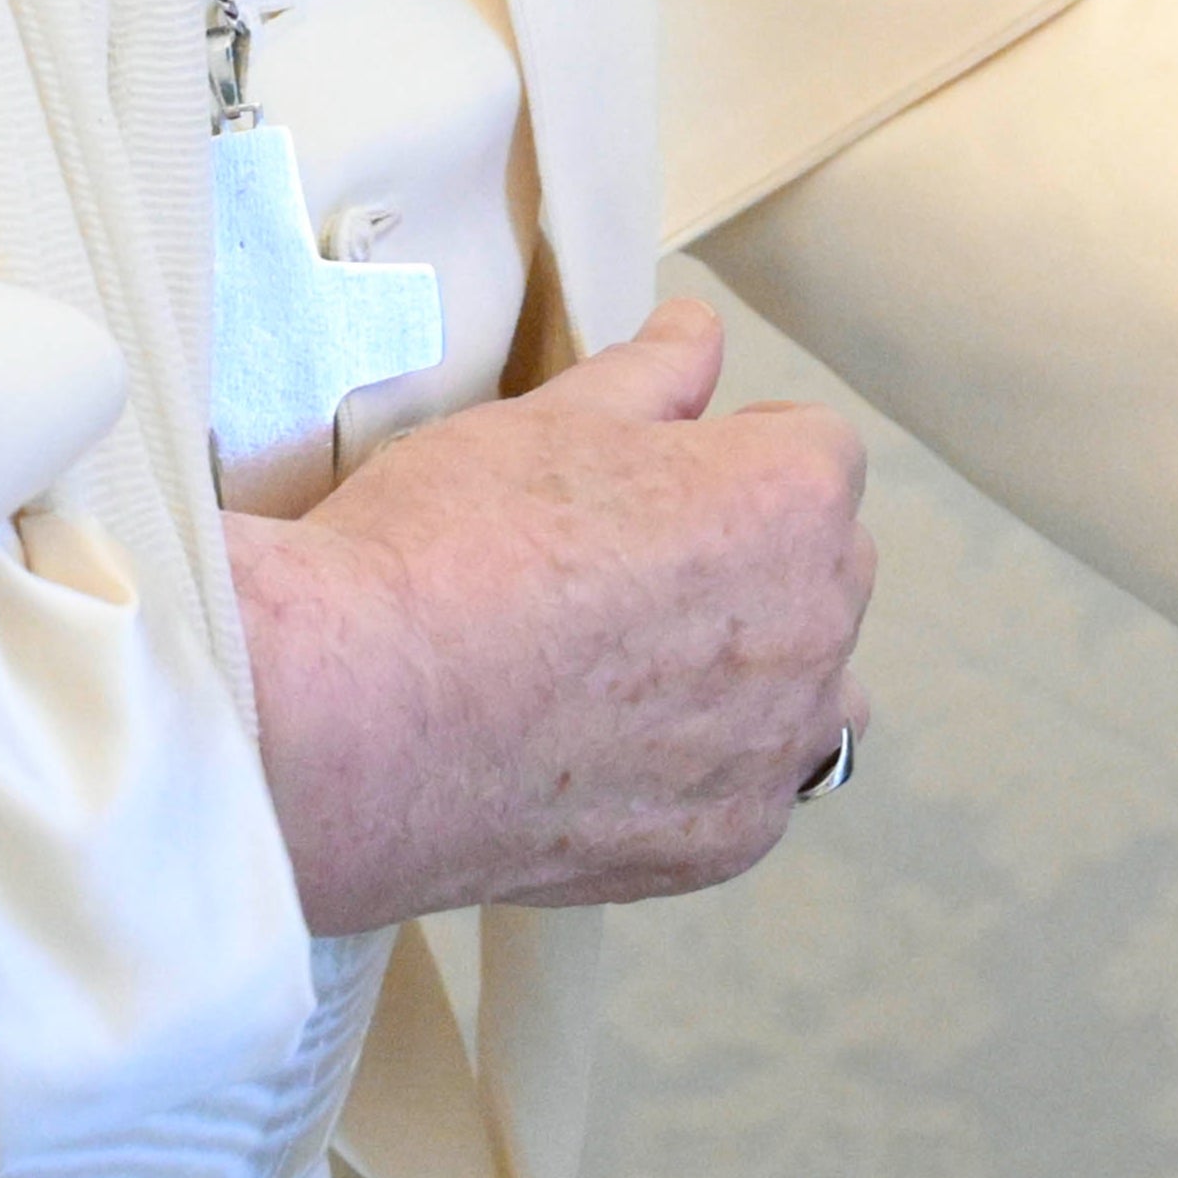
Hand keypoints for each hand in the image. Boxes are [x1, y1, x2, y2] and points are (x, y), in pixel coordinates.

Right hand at [229, 295, 869, 933]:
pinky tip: (607, 757)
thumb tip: (700, 336)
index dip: (728, 457)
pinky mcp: (730, 842)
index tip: (649, 483)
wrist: (355, 722)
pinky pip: (753, 788)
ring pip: (808, 688)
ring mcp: (777, 745)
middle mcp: (816, 623)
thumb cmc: (446, 543)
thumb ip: (651, 377)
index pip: (814, 453)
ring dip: (755, 671)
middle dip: (751, 557)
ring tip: (629, 671)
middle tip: (618, 574)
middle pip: (822, 569)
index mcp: (790, 499)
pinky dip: (705, 771)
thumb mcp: (545, 421)